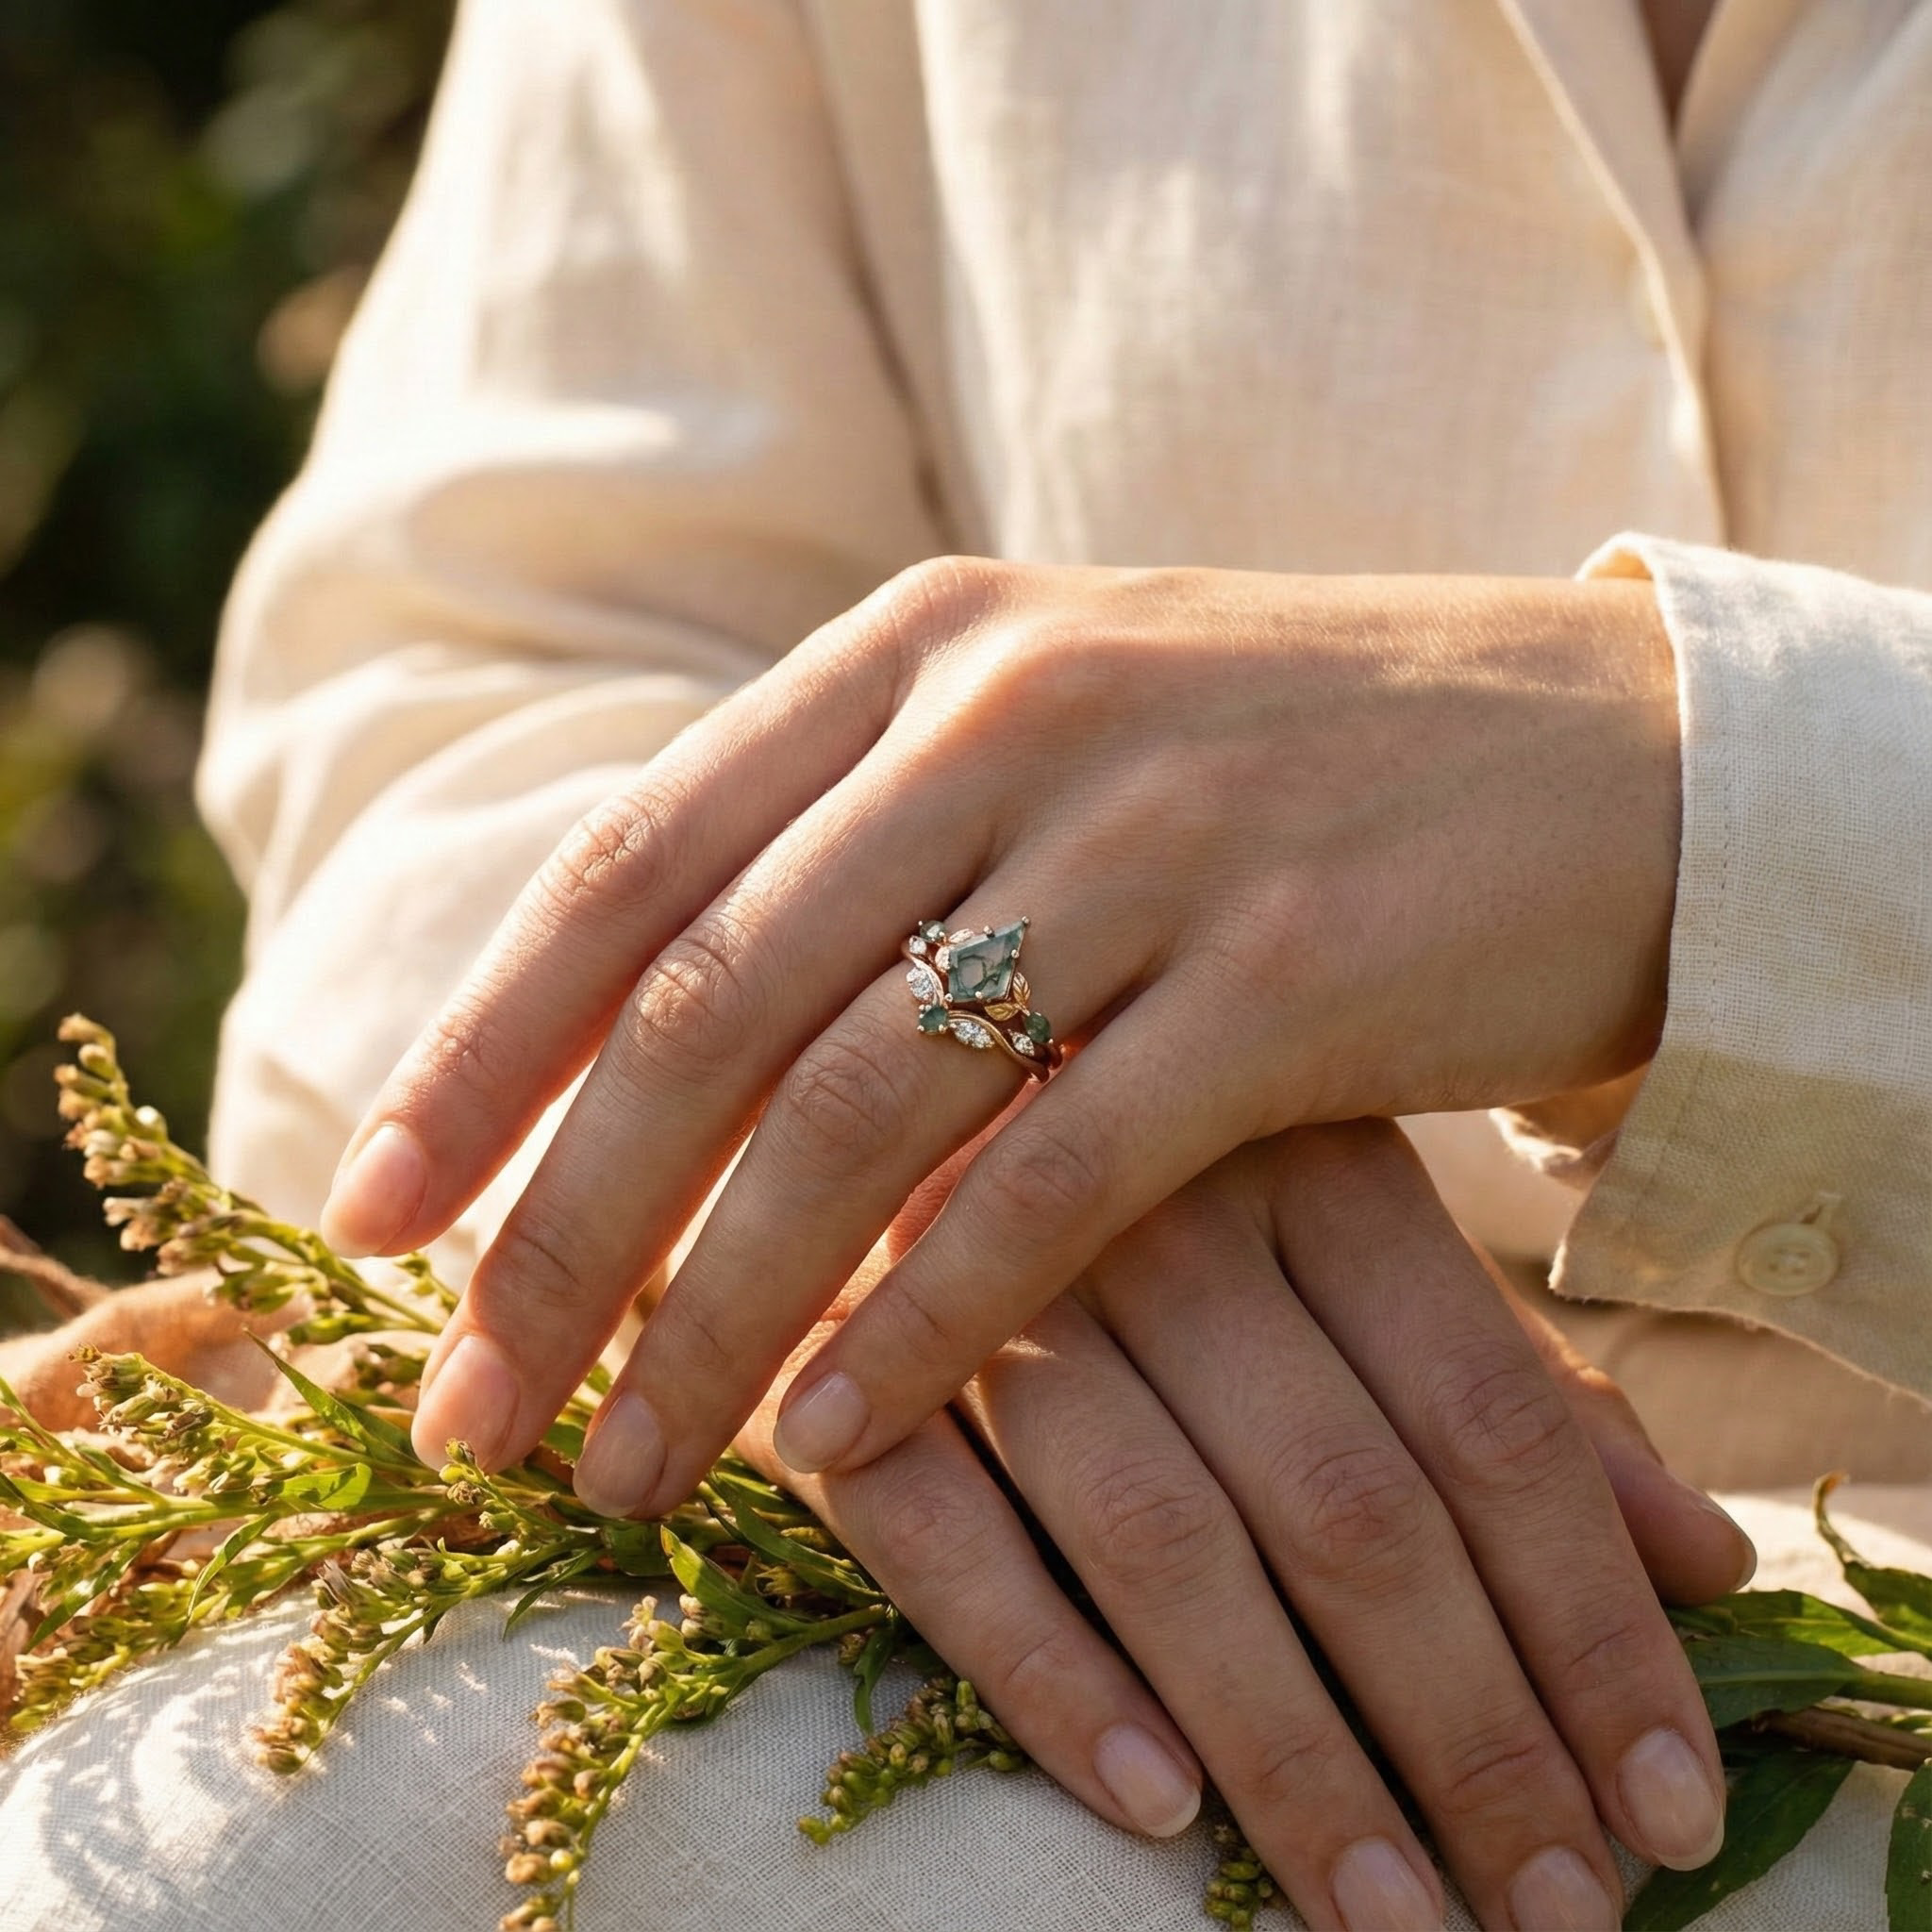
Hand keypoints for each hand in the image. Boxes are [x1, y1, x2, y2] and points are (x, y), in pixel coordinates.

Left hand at [316, 558, 1679, 1494]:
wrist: (1614, 752)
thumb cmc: (1303, 765)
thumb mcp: (1060, 739)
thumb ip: (864, 847)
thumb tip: (644, 1043)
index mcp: (922, 648)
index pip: (635, 865)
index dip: (484, 1051)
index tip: (375, 1217)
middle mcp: (1012, 714)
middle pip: (710, 1010)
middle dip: (560, 1230)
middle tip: (466, 1405)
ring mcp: (1155, 837)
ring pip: (856, 1110)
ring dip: (718, 1312)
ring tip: (627, 1464)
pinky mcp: (1291, 977)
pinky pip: (1054, 1183)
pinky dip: (928, 1322)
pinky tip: (841, 1435)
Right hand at [722, 1120, 1747, 1931]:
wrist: (842, 1068)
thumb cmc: (1134, 1166)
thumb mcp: (1341, 1224)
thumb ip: (1506, 1379)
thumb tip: (1703, 1560)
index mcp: (1308, 1154)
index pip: (1493, 1418)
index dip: (1595, 1627)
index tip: (1673, 1807)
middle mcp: (1160, 1210)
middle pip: (1352, 1501)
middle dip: (1472, 1731)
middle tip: (1559, 1918)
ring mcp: (987, 1284)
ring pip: (1168, 1537)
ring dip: (1289, 1750)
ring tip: (1396, 1923)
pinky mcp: (839, 1364)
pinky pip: (948, 1538)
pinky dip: (1051, 1672)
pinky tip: (1157, 1807)